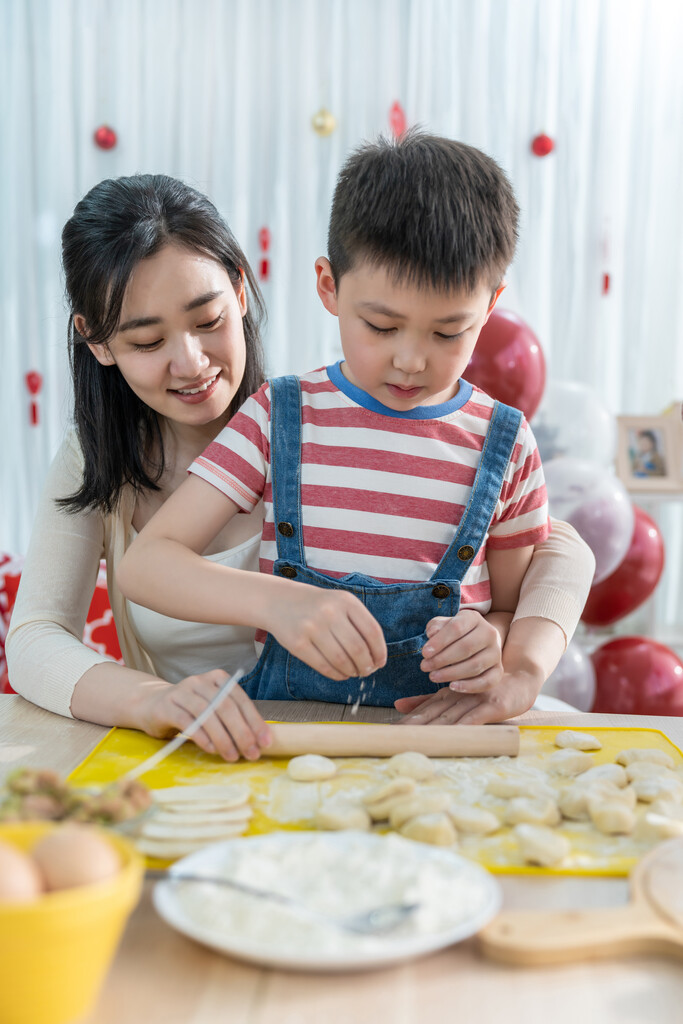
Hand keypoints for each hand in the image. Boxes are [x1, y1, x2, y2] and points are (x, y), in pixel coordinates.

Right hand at [137, 670, 272, 761]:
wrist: (150, 705)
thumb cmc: (188, 710)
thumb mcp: (212, 708)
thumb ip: (231, 718)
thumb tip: (258, 740)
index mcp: (218, 679)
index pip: (241, 700)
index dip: (255, 721)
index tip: (265, 741)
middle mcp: (201, 681)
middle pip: (226, 707)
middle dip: (242, 732)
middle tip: (252, 753)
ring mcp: (183, 691)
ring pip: (208, 714)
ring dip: (223, 738)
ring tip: (232, 756)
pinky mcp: (167, 705)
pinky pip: (187, 721)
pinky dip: (202, 737)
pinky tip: (211, 749)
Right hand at [266, 583, 386, 679]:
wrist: (278, 600)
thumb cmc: (317, 605)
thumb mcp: (339, 602)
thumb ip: (358, 623)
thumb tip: (376, 656)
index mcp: (345, 600)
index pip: (372, 631)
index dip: (380, 651)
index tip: (380, 662)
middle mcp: (329, 612)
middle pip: (358, 649)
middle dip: (366, 665)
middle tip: (366, 671)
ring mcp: (312, 627)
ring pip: (342, 660)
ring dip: (352, 671)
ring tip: (354, 672)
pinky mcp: (297, 643)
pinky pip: (323, 666)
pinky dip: (337, 675)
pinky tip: (341, 674)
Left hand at [394, 668, 541, 724]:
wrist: (518, 681)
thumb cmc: (482, 691)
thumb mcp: (453, 694)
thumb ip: (427, 701)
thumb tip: (397, 706)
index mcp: (445, 694)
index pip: (423, 710)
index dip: (408, 721)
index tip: (390, 732)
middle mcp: (457, 696)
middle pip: (433, 715)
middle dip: (415, 728)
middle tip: (397, 738)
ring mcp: (475, 701)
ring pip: (452, 716)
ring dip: (435, 729)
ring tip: (418, 739)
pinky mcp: (493, 706)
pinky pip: (477, 717)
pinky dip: (465, 724)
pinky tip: (455, 732)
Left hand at [420, 610, 504, 690]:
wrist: (476, 641)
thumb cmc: (454, 633)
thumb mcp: (443, 625)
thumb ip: (436, 627)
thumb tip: (432, 634)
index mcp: (474, 618)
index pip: (457, 627)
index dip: (439, 641)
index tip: (424, 653)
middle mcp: (489, 633)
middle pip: (466, 647)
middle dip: (442, 659)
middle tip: (425, 666)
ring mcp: (496, 652)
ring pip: (475, 665)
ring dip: (451, 673)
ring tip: (433, 676)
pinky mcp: (498, 670)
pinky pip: (487, 681)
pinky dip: (470, 686)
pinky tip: (452, 686)